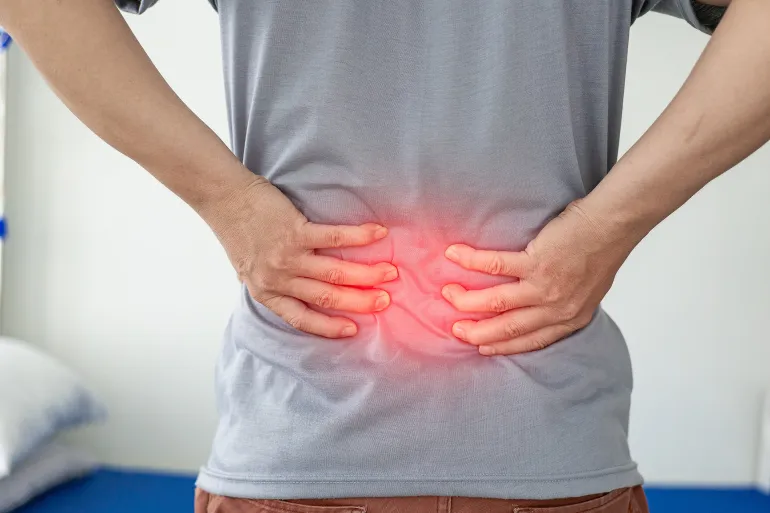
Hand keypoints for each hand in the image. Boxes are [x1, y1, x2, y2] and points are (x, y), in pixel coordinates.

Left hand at [202, 174, 396, 337]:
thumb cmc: (238, 232)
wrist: (224, 199)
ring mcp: (287, 257)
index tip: (354, 329)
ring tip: (389, 272)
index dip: (330, 327)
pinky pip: (333, 238)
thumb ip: (272, 283)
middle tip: (385, 301)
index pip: (302, 319)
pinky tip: (378, 233)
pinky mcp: (294, 231)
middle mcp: (277, 280)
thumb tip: (296, 292)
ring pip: (334, 273)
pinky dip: (359, 237)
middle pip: (327, 298)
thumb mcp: (249, 269)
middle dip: (360, 301)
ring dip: (367, 274)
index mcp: (266, 293)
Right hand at [441, 200, 634, 355]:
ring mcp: (544, 288)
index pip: (530, 341)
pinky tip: (454, 254)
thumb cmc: (603, 249)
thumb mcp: (589, 289)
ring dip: (467, 300)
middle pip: (507, 328)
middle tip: (456, 328)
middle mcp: (556, 309)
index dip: (503, 346)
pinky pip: (494, 265)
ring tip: (449, 294)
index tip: (482, 348)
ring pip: (495, 303)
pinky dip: (471, 261)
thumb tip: (544, 303)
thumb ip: (566, 302)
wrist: (612, 225)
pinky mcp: (535, 262)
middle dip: (477, 332)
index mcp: (571, 318)